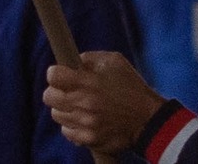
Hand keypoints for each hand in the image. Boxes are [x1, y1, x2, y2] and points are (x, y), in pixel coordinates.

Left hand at [44, 51, 165, 151]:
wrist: (148, 119)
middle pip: (49, 97)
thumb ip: (90, 58)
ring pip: (56, 114)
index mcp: (88, 82)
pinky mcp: (88, 139)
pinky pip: (67, 131)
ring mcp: (85, 123)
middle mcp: (83, 103)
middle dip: (56, 90)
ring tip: (78, 105)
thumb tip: (73, 62)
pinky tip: (85, 119)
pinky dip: (72, 125)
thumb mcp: (115, 62)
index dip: (55, 72)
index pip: (54, 76)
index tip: (60, 73)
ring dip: (64, 108)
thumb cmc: (131, 86)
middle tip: (67, 90)